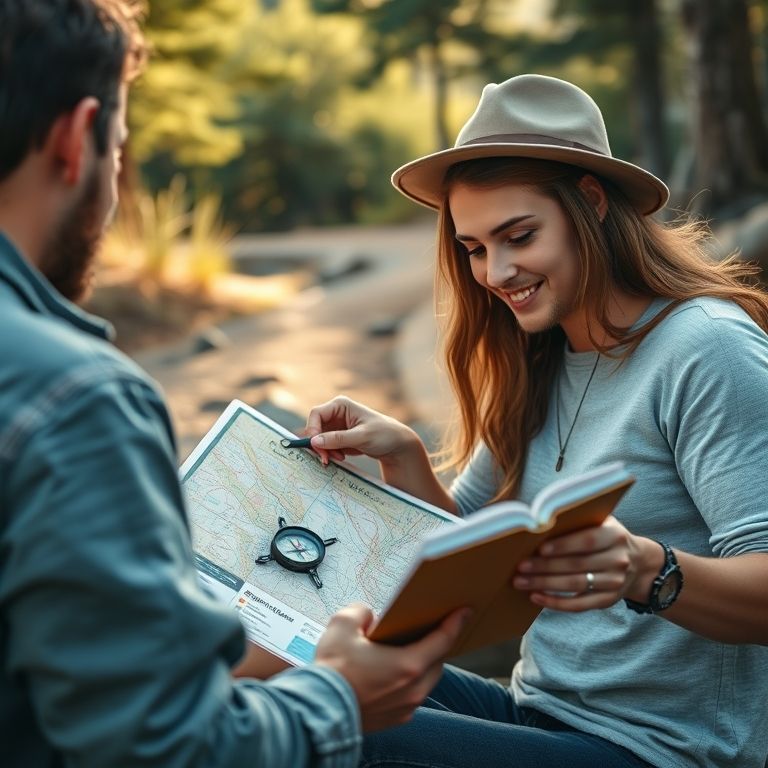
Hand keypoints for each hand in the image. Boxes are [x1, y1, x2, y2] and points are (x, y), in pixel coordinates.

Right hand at [305, 396, 420, 466]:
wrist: (397, 445)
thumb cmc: (383, 434)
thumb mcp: (361, 437)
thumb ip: (337, 439)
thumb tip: (314, 441)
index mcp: (340, 405)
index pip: (316, 414)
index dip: (312, 429)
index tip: (316, 446)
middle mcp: (336, 413)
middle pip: (315, 428)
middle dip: (319, 444)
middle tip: (326, 458)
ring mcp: (337, 426)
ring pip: (319, 439)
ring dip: (325, 450)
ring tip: (339, 458)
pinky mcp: (339, 438)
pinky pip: (326, 446)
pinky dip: (330, 453)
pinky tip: (342, 458)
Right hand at [314, 602, 470, 731]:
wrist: (317, 711)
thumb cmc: (332, 672)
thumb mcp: (343, 625)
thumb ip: (361, 612)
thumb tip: (368, 616)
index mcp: (408, 665)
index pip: (443, 640)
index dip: (455, 623)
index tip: (464, 612)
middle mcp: (413, 689)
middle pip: (437, 661)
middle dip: (437, 643)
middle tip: (431, 628)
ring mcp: (405, 707)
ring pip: (426, 681)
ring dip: (424, 664)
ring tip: (410, 649)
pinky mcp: (395, 719)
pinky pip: (412, 696)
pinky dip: (410, 682)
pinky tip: (393, 672)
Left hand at [512, 516, 660, 611]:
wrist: (640, 563)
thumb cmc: (607, 537)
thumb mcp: (602, 523)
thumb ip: (579, 522)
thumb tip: (540, 524)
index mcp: (615, 536)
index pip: (587, 541)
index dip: (563, 545)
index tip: (540, 549)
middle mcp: (618, 560)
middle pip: (577, 565)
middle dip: (545, 567)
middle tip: (520, 567)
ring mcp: (615, 582)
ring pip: (575, 585)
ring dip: (545, 584)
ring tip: (521, 582)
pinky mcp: (608, 600)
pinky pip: (579, 605)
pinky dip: (556, 603)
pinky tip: (536, 597)